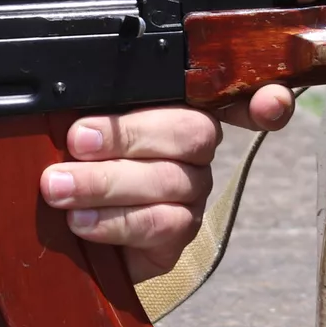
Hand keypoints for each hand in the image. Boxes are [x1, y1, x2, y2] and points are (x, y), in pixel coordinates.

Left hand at [40, 86, 293, 281]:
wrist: (68, 231)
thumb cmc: (73, 160)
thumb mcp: (75, 122)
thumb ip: (86, 103)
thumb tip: (66, 91)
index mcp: (173, 106)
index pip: (228, 93)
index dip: (257, 99)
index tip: (266, 102)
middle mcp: (193, 149)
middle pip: (189, 132)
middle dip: (127, 135)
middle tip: (76, 142)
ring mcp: (191, 193)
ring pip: (167, 181)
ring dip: (105, 183)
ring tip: (59, 188)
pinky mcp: (178, 235)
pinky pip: (159, 225)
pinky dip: (114, 221)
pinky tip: (80, 221)